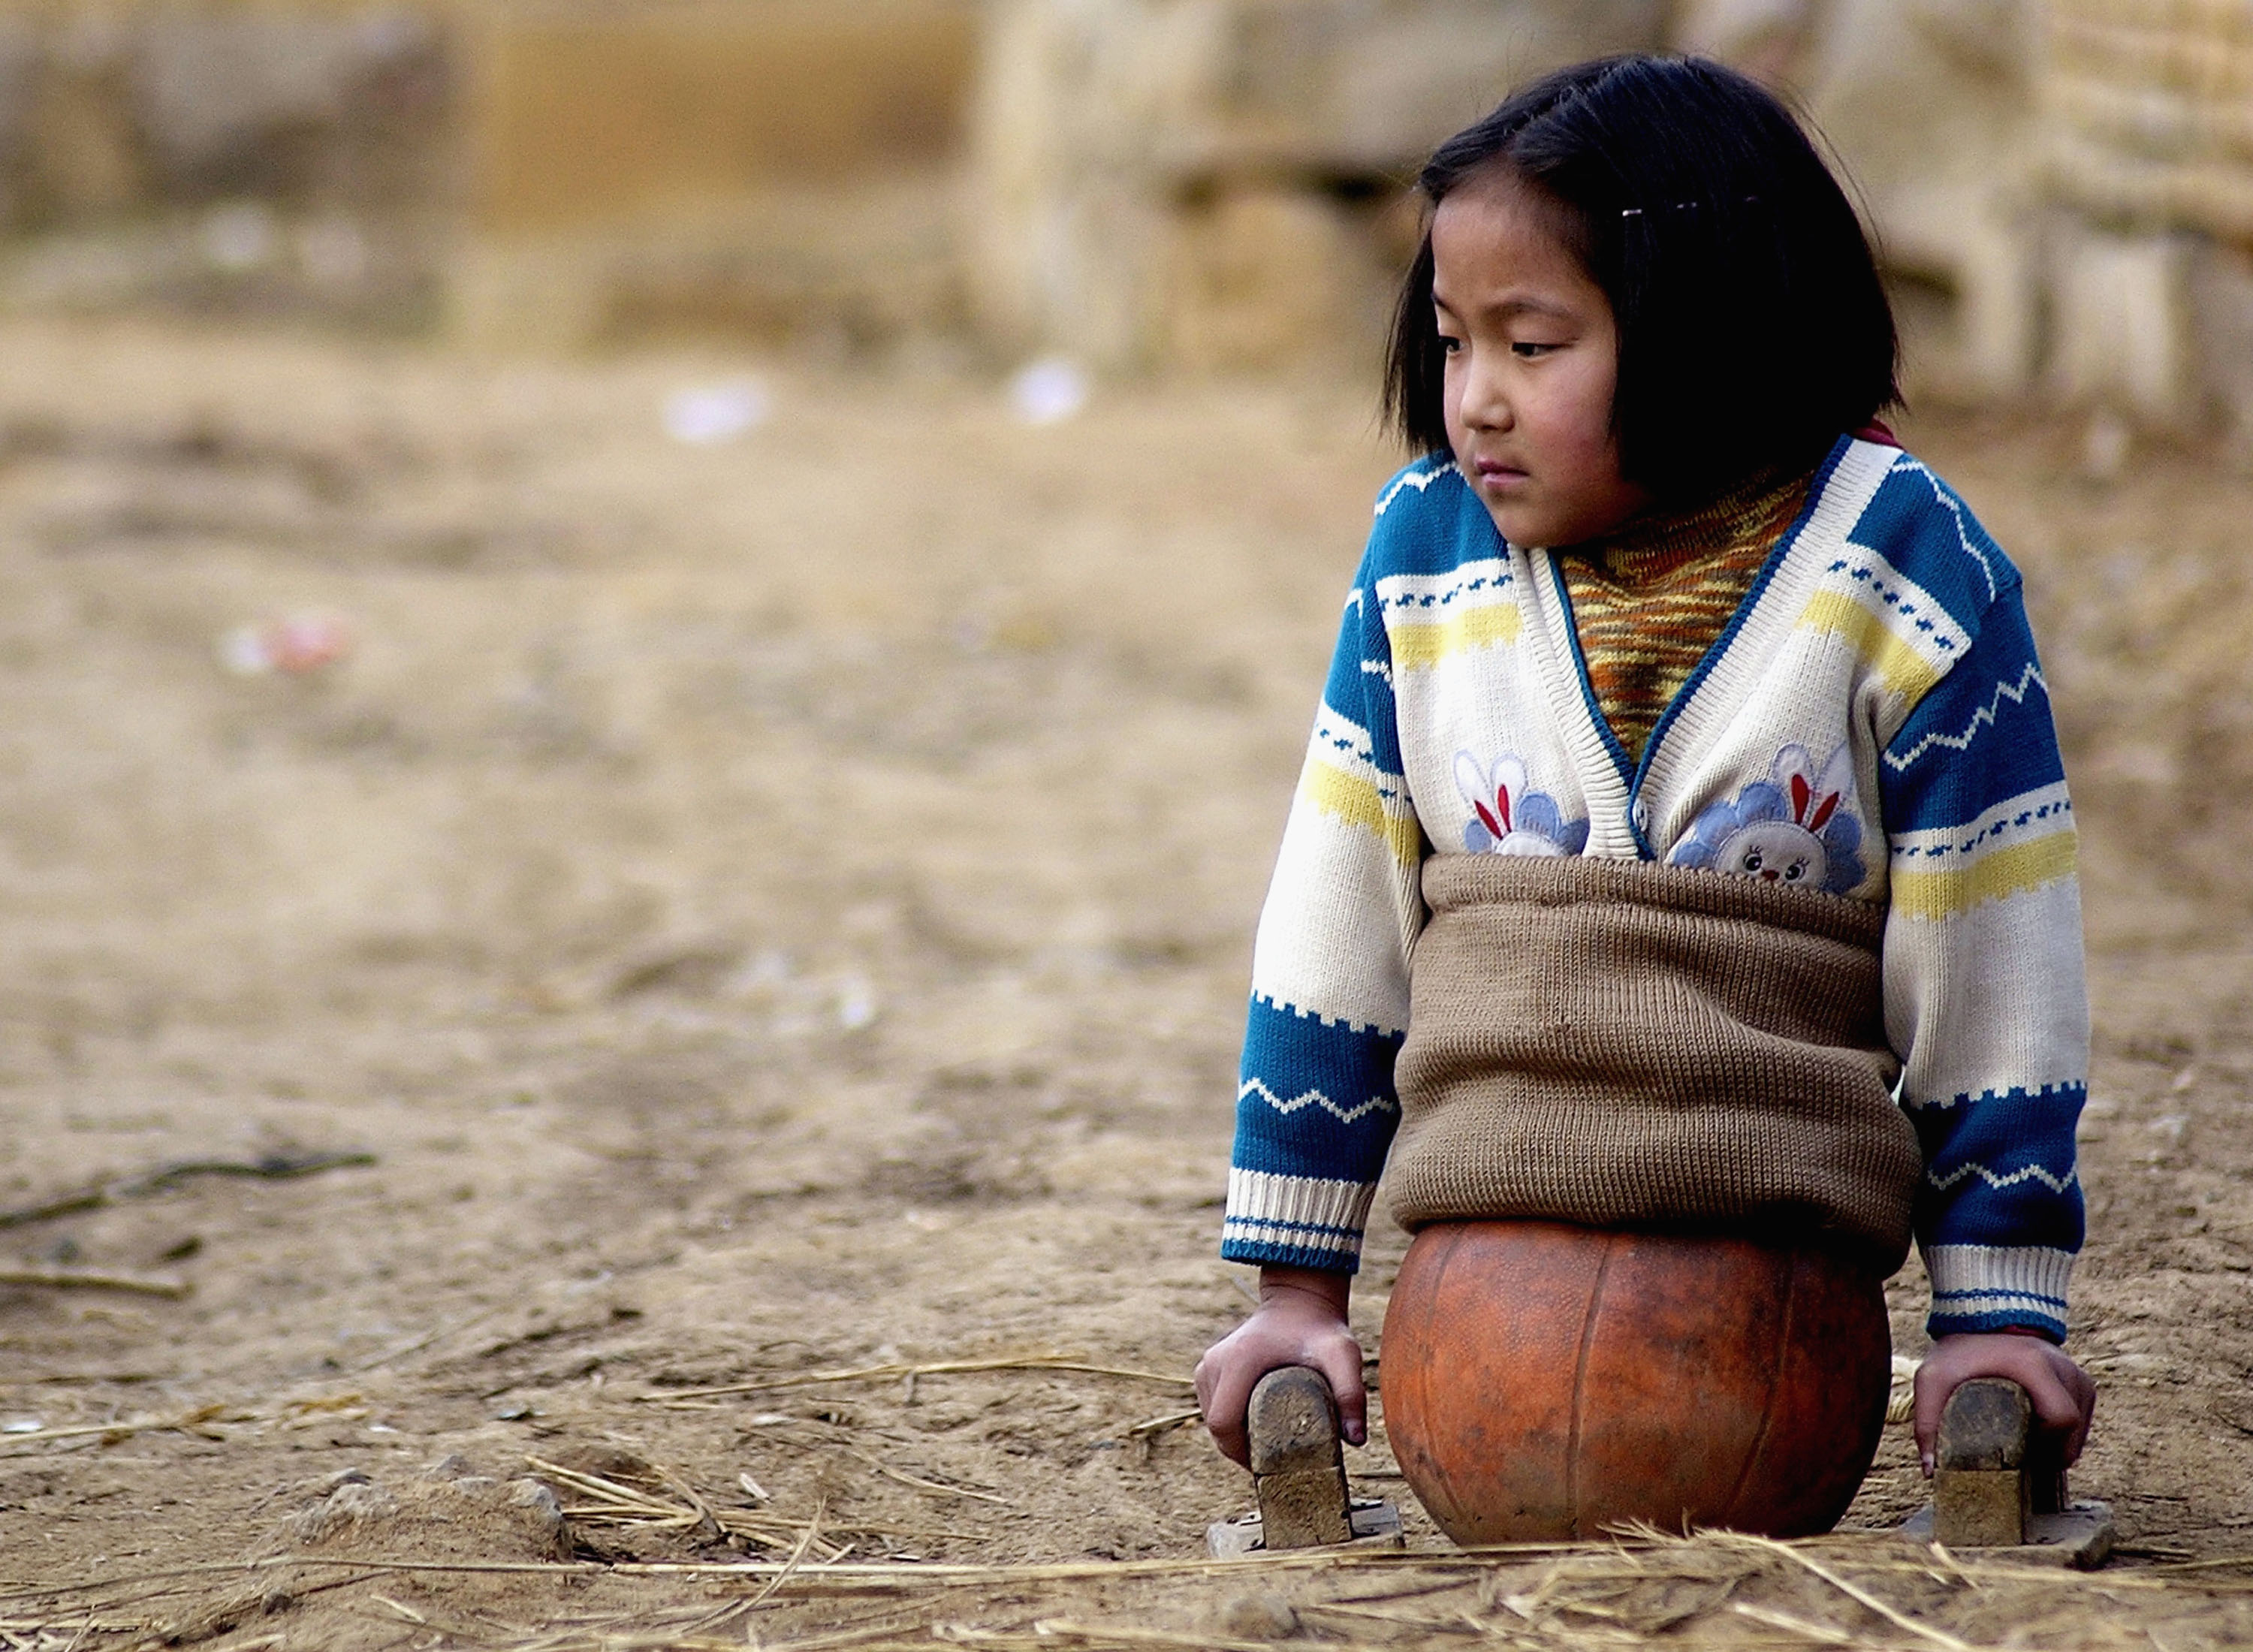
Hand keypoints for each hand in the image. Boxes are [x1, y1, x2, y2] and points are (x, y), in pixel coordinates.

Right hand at [1193, 1266, 1364, 1467]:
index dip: (1239, 1453)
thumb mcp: (1342, 1357)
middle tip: (1273, 1463)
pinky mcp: (1208, 1368)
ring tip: (1267, 1447)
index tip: (1268, 1465)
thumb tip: (1356, 1440)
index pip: (1223, 1422)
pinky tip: (1255, 1429)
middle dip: (1239, 1451)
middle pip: (1215, 1426)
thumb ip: (1350, 1394)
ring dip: (1234, 1438)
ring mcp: (1208, 1364)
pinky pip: (1212, 1408)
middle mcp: (1216, 1362)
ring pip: (1211, 1419)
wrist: (1299, 1302)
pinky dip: (1230, 1424)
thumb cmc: (1321, 1330)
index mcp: (1240, 1360)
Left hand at [1912, 1329, 2094, 1477]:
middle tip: (2020, 1454)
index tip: (2018, 1449)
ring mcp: (2076, 1373)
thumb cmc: (1957, 1352)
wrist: (1981, 1320)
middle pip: (2073, 1430)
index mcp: (2035, 1365)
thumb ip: (1928, 1422)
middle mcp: (2064, 1367)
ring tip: (2025, 1442)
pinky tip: (2037, 1431)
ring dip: (2057, 1443)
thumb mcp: (1933, 1379)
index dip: (2045, 1443)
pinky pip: (2082, 1419)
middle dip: (2050, 1450)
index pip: (2062, 1418)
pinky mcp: (2081, 1380)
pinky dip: (2064, 1433)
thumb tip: (1929, 1471)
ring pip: (2080, 1429)